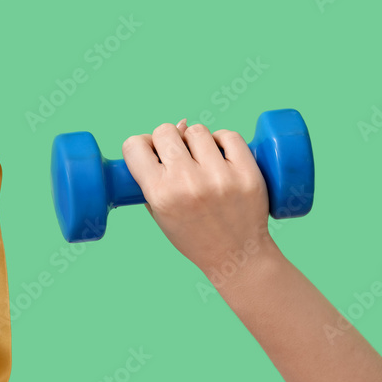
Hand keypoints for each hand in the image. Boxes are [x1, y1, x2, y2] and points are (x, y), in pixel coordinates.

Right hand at [120, 120, 274, 273]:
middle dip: (168, 141)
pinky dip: (222, 140)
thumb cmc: (193, 234)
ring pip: (197, 130)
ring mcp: (220, 177)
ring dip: (195, 140)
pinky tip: (220, 154)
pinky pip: (228, 135)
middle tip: (177, 157)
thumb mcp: (160, 212)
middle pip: (165, 131)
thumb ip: (155, 174)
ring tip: (201, 159)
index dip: (140, 145)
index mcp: (160, 194)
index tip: (149, 153)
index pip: (135, 145)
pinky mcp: (247, 173)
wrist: (237, 256)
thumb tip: (176, 125)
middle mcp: (188, 183)